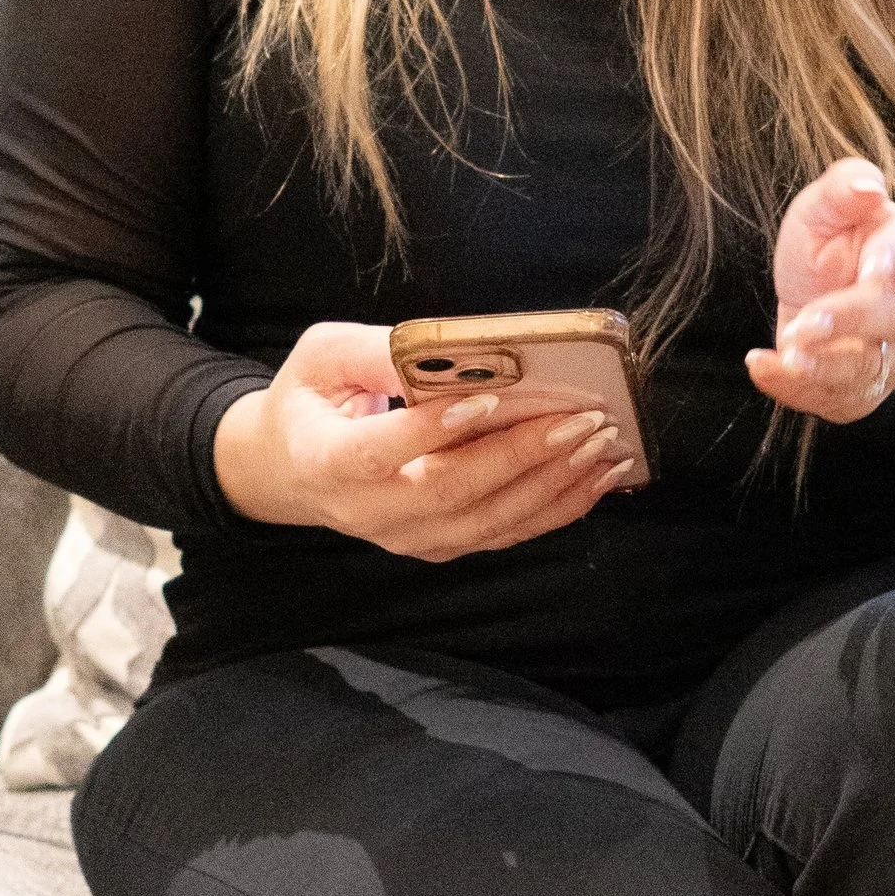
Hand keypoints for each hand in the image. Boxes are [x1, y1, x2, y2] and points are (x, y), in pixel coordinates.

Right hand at [212, 320, 637, 560]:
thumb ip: (376, 350)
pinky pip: (504, 533)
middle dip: (522, 454)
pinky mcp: (440, 546)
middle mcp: (367, 512)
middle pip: (451, 491)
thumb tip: (450, 349)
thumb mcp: (323, 356)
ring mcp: (407, 538)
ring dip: (554, 484)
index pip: (378, 453)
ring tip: (604, 444)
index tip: (489, 400)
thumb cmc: (310, 399)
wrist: (291, 469)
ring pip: (487, 520)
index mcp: (326, 460)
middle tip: (583, 418)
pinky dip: (558, 507)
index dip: (431, 431)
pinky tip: (599, 476)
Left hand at [745, 160, 894, 424]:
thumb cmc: (827, 246)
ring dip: (825, 365)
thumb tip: (869, 186)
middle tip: (804, 323)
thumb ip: (841, 188)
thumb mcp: (822, 208)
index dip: (894, 259)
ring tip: (785, 352)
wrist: (816, 297)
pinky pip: (842, 399)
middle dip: (852, 320)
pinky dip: (799, 390)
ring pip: (872, 366)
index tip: (871, 269)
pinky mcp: (869, 390)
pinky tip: (764, 366)